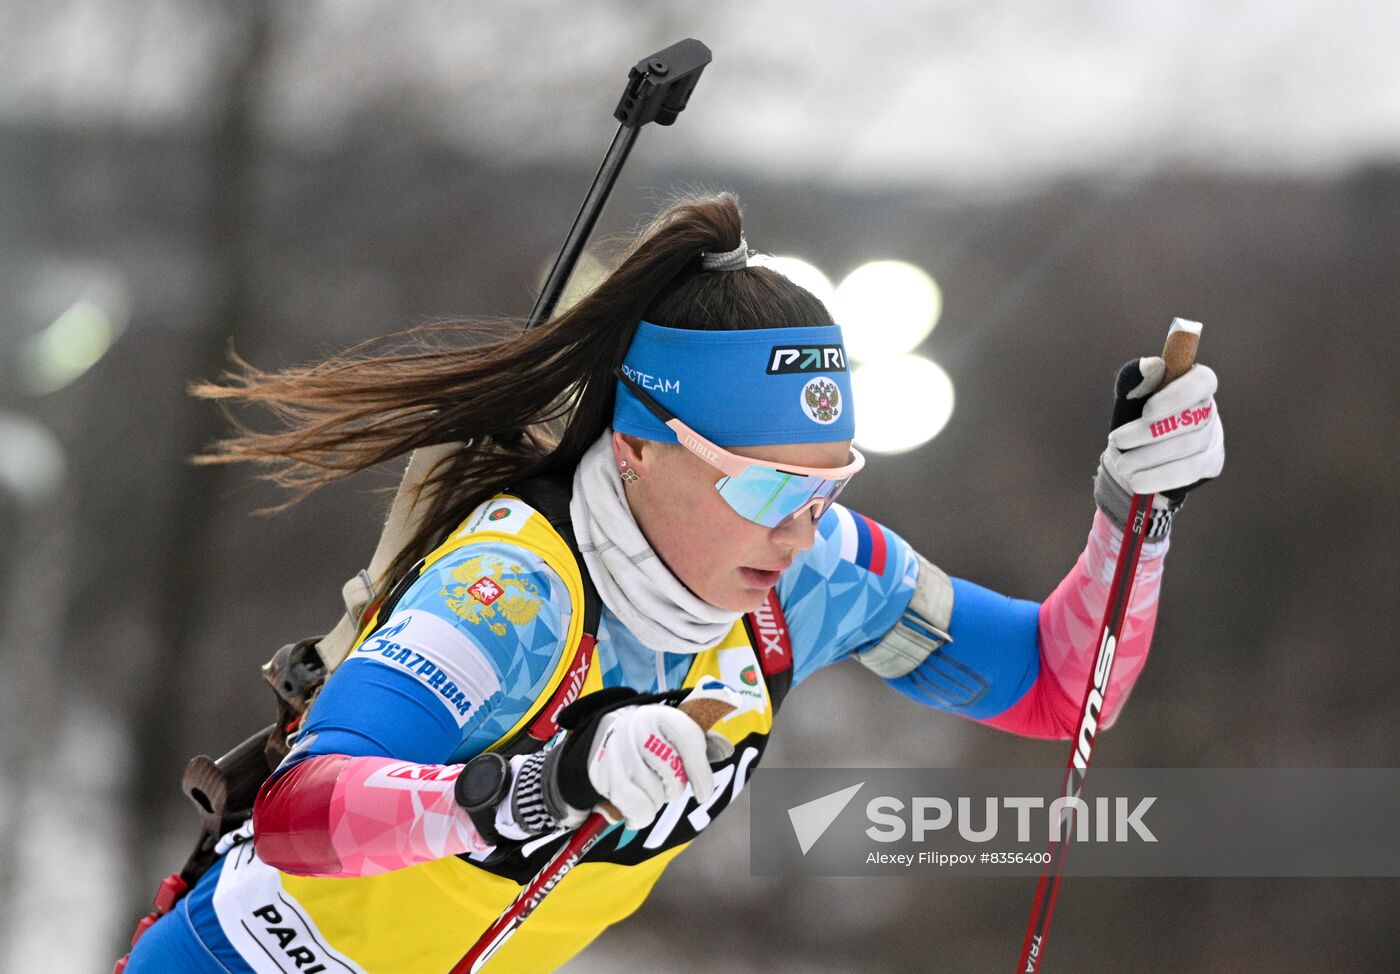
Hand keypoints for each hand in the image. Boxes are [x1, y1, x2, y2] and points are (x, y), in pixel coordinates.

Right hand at [576, 701, 714, 828]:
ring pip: (656, 795)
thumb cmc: (649, 738)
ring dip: (656, 800)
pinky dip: (641, 816)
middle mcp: (639, 728)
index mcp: (662, 715)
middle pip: (673, 775)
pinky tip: (637, 808)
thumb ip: (702, 741)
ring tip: (647, 788)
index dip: (701, 772)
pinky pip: (637, 808)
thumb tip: (726, 751)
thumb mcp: (674, 732)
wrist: (603, 736)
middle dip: (673, 787)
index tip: (704, 795)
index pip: (690, 740)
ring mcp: (619, 751)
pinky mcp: (605, 774)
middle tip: (664, 782)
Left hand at [1094, 357, 1224, 535]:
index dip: (1177, 395)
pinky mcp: (1211, 462)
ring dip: (1149, 457)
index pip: (1202, 381)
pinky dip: (1161, 476)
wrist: (1134, 458)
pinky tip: (1137, 482)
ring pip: (1188, 446)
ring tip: (1121, 464)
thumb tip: (1152, 366)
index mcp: (1194, 384)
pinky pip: (1190, 470)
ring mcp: (1214, 436)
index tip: (1146, 412)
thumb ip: (1135, 381)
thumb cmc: (1132, 420)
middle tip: (1117, 441)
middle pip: (1190, 418)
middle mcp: (1209, 408)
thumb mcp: (1128, 399)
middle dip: (1149, 432)